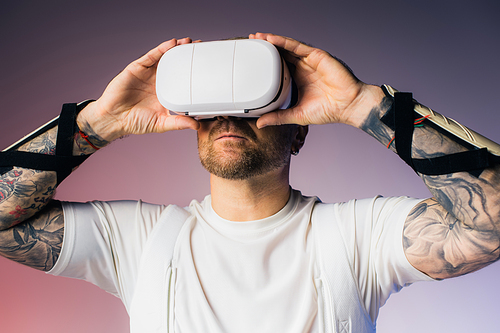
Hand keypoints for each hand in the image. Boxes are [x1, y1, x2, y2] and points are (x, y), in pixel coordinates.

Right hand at [78, 38, 199, 141]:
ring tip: (189, 42)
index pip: (182, 79)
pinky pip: (152, 56)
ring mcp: (148, 73)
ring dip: (177, 48)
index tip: (206, 66)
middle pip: (176, 64)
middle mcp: (159, 81)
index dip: (193, 72)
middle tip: (201, 48)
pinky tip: (172, 44)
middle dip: (187, 56)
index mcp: (166, 93)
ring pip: (165, 57)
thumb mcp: (161, 123)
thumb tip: (197, 125)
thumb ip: (178, 123)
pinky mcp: (138, 68)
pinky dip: (162, 49)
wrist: (113, 118)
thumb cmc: (135, 122)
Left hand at [249, 33, 377, 128]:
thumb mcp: (296, 115)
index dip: (266, 61)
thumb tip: (260, 123)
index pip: (279, 66)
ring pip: (287, 46)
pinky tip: (271, 39)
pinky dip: (283, 42)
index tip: (252, 58)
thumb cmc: (329, 110)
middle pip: (281, 53)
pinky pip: (297, 46)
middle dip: (266, 47)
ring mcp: (310, 60)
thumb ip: (278, 117)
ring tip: (257, 37)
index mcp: (299, 78)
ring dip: (272, 41)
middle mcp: (303, 67)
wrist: (349, 106)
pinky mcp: (317, 56)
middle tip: (251, 42)